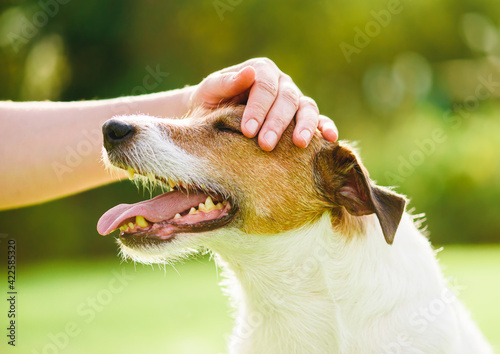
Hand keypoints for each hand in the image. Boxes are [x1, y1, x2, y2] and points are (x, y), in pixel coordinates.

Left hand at [189, 58, 337, 150]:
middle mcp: (281, 83)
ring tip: (300, 144)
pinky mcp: (302, 118)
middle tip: (265, 145)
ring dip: (306, 126)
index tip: (248, 130)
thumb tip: (248, 73)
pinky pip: (318, 120)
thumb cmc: (208, 104)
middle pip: (286, 99)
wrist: (212, 117)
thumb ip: (225, 82)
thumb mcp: (209, 91)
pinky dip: (326, 128)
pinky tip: (331, 140)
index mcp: (261, 70)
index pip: (265, 86)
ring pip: (307, 108)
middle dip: (277, 123)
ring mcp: (294, 100)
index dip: (258, 107)